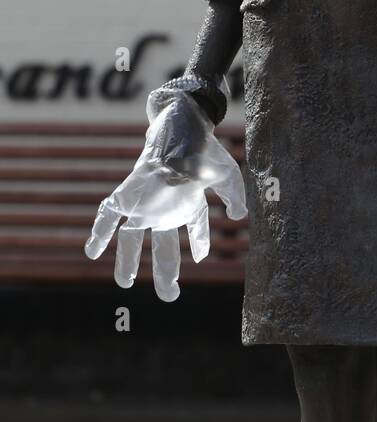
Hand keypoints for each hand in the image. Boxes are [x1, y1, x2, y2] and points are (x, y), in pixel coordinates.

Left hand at [84, 91, 246, 301]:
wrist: (178, 125)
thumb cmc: (202, 147)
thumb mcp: (225, 173)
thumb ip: (233, 195)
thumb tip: (239, 216)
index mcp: (188, 203)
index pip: (196, 228)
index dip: (199, 242)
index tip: (201, 257)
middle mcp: (164, 208)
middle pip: (162, 247)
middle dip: (165, 273)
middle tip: (170, 296)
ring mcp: (144, 203)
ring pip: (131, 238)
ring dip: (126, 261)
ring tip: (124, 282)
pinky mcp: (126, 194)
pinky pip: (109, 216)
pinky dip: (99, 233)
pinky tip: (92, 251)